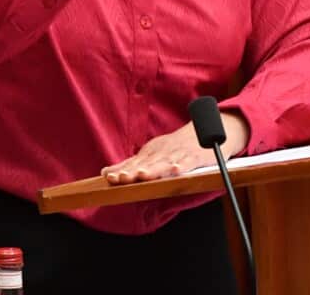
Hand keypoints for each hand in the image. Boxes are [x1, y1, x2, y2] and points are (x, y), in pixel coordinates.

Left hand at [100, 111, 247, 184]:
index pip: (134, 163)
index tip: (109, 177)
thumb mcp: (151, 153)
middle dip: (134, 171)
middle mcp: (162, 152)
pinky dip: (182, 165)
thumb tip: (105, 173)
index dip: (122, 170)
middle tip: (121, 177)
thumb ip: (129, 164)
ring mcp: (178, 154)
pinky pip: (188, 162)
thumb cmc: (175, 147)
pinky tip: (177, 170)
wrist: (205, 131)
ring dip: (154, 169)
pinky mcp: (194, 157)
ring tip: (143, 175)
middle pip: (147, 163)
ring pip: (164, 163)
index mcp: (151, 152)